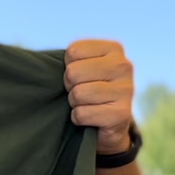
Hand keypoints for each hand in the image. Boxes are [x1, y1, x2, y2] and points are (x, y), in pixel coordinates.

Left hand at [63, 39, 134, 153]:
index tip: (81, 77)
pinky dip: (79, 119)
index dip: (69, 67)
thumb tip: (49, 66)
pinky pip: (82, 114)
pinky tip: (91, 118)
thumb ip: (72, 60)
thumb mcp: (85, 67)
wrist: (111, 125)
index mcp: (114, 49)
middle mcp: (124, 66)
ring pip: (78, 94)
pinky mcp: (122, 114)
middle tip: (83, 93)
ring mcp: (126, 90)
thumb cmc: (92, 91)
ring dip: (75, 104)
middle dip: (70, 86)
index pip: (73, 51)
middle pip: (73, 72)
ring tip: (88, 105)